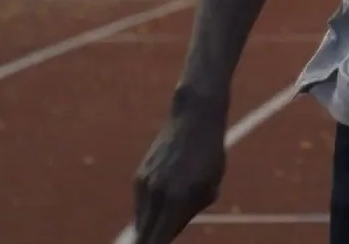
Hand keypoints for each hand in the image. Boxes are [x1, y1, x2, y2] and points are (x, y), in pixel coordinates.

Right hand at [131, 103, 225, 242]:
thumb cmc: (210, 154)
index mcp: (177, 200)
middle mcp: (156, 194)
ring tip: (167, 222)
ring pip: (141, 221)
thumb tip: (170, 231)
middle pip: (144, 236)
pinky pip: (141, 205)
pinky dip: (149, 212)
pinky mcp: (138, 176)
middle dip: (150, 243)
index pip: (157, 240)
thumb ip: (190, 211)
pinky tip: (163, 206)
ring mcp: (144, 185)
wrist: (193, 118)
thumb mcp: (210, 186)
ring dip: (150, 229)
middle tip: (158, 242)